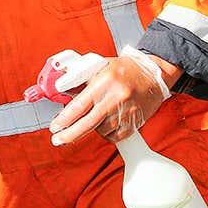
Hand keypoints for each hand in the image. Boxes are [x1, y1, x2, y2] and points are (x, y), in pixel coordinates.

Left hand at [48, 52, 171, 145]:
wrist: (153, 74)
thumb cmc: (124, 70)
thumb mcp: (99, 67)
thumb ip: (79, 80)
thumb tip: (60, 92)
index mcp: (105, 81)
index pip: (80, 105)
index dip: (64, 119)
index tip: (55, 127)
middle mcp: (116, 97)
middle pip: (88, 123)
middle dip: (70, 135)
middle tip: (57, 140)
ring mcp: (127, 111)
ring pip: (101, 130)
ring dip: (91, 129)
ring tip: (93, 118)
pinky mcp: (136, 122)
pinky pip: (115, 136)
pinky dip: (106, 134)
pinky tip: (104, 124)